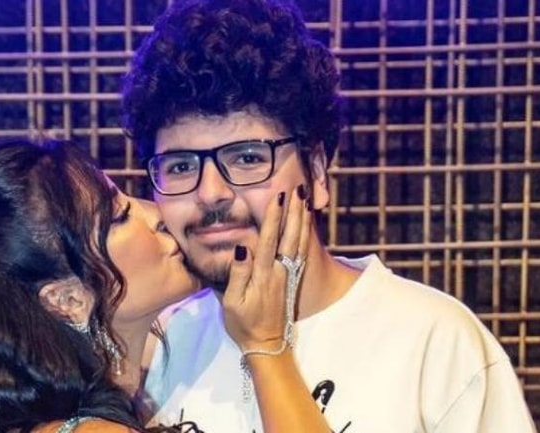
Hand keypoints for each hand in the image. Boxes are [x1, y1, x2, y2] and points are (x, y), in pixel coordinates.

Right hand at [222, 184, 310, 352]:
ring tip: (306, 199)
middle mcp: (279, 271)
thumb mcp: (232, 303)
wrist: (267, 344)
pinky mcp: (292, 279)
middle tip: (299, 189)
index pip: (268, 239)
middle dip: (294, 211)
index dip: (273, 217)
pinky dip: (306, 235)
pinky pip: (303, 252)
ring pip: (299, 242)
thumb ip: (237, 275)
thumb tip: (242, 248)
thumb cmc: (243, 324)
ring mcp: (288, 275)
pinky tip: (307, 224)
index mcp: (263, 275)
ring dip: (302, 219)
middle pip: (289, 236)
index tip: (279, 197)